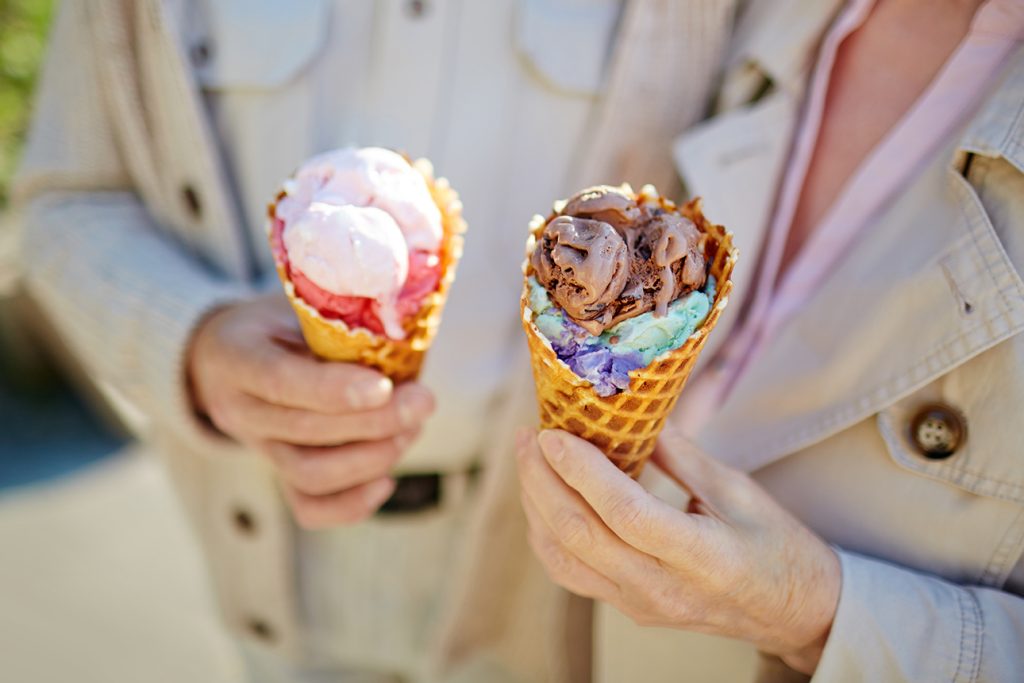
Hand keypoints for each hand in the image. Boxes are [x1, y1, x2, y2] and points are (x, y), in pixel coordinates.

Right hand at [188, 295, 434, 528]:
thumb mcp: (295, 302)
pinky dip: (352, 503)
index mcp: (236, 356)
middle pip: (306, 430)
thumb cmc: (277, 322)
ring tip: (412, 429)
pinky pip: (309, 507)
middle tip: (423, 402)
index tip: (383, 386)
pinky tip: (388, 479)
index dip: (333, 389)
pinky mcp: (279, 473)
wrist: (228, 358)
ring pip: (310, 474)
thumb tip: (404, 324)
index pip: (280, 381)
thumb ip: (336, 317)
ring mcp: (259, 447)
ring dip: (372, 458)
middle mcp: (240, 409)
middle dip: (375, 421)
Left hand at [516, 427, 840, 674]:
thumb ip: (681, 454)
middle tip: (527, 436)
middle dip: (541, 481)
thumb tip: (634, 411)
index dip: (581, 471)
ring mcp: (640, 604)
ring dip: (536, 505)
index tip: (553, 433)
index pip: (625, 513)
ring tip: (529, 460)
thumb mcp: (739, 490)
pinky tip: (543, 500)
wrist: (794, 613)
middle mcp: (662, 588)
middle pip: (579, 535)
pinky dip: (546, 534)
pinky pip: (571, 573)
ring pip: (564, 558)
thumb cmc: (777, 547)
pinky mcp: (628, 608)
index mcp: (702, 557)